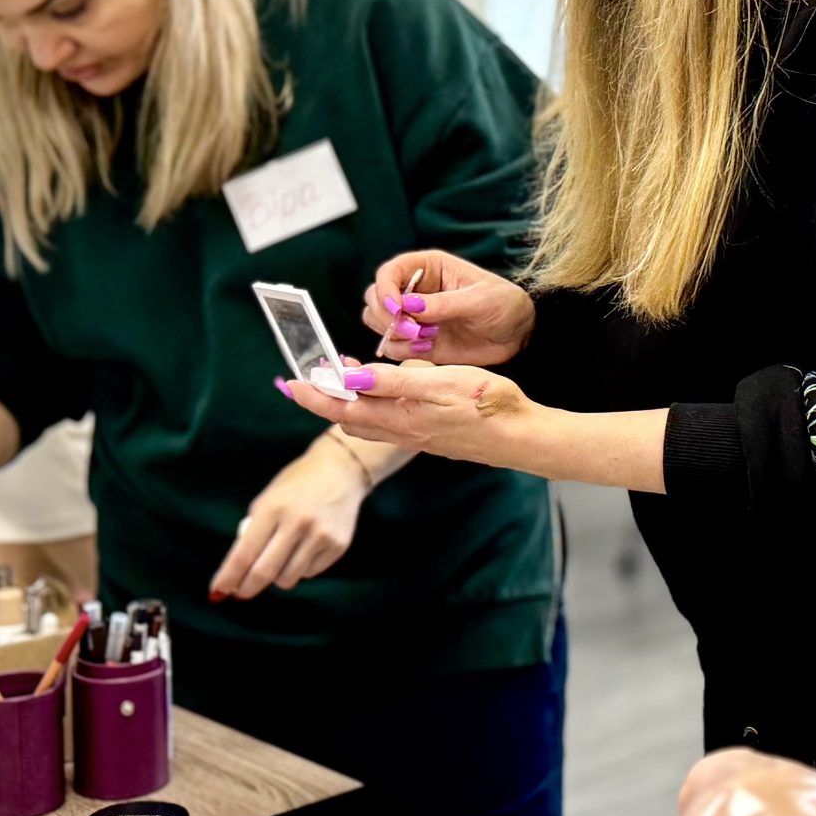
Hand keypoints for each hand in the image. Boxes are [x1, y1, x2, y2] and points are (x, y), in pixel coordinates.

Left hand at [208, 438, 371, 600]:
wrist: (341, 471)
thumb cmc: (296, 486)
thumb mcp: (268, 499)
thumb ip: (254, 531)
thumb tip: (237, 570)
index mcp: (273, 508)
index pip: (244, 553)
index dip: (229, 576)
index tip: (218, 590)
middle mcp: (297, 523)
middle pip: (264, 572)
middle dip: (247, 588)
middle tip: (240, 593)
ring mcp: (320, 536)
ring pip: (287, 578)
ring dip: (276, 578)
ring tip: (278, 561)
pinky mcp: (337, 546)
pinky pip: (309, 573)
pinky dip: (300, 569)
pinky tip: (304, 549)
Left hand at [282, 360, 537, 468]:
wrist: (522, 438)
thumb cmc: (488, 405)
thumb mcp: (441, 383)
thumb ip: (394, 382)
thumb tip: (351, 379)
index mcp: (402, 417)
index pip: (345, 408)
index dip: (316, 395)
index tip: (293, 382)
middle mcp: (404, 431)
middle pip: (351, 418)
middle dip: (326, 399)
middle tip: (309, 378)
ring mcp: (418, 437)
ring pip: (370, 423)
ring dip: (349, 404)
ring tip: (341, 380)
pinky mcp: (431, 437)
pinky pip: (389, 425)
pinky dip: (373, 410)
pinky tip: (382, 396)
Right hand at [359, 249, 533, 364]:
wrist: (519, 337)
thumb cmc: (504, 305)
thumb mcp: (480, 300)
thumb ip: (444, 303)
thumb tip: (409, 306)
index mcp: (428, 268)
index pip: (389, 272)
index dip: (385, 288)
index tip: (396, 308)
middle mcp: (414, 290)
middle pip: (374, 297)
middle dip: (385, 315)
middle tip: (412, 329)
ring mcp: (413, 317)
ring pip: (377, 322)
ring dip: (392, 333)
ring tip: (424, 338)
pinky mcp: (417, 341)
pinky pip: (392, 346)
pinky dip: (402, 350)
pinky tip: (428, 348)